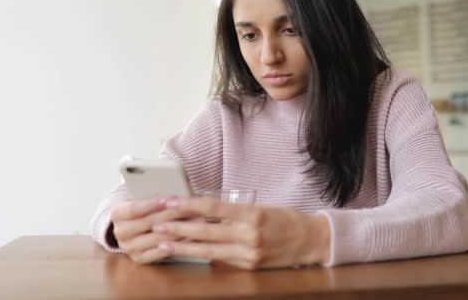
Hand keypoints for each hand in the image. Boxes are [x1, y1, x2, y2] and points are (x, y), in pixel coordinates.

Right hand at [110, 197, 186, 263]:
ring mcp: (129, 248)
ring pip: (157, 238)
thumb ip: (152, 197)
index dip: (152, 204)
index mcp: (117, 214)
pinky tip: (188, 237)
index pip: (135, 209)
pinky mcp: (139, 258)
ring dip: (178, 229)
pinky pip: (159, 253)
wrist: (131, 226)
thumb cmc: (142, 208)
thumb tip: (174, 196)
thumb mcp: (140, 198)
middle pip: (149, 223)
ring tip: (195, 221)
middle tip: (190, 208)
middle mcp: (120, 233)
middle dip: (171, 214)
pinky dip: (175, 244)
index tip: (170, 199)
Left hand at [151, 197, 330, 269]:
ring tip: (162, 242)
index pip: (213, 208)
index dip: (189, 204)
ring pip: (208, 250)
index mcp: (251, 215)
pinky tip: (186, 252)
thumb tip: (202, 212)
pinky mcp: (248, 266)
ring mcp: (248, 254)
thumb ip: (233, 212)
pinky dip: (201, 255)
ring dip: (183, 246)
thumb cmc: (285, 219)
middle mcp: (249, 235)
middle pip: (206, 230)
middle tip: (157, 222)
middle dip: (178, 227)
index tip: (170, 201)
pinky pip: (220, 260)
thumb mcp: (260, 208)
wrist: (311, 241)